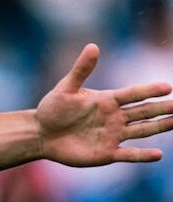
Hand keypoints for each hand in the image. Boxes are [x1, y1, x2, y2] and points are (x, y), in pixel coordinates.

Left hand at [36, 43, 172, 165]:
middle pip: (144, 111)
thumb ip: (81, 70)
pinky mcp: (106, 153)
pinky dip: (142, 155)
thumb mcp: (66, 88)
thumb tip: (93, 46)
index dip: (149, 90)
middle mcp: (115, 117)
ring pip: (143, 130)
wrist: (41, 133)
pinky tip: (158, 154)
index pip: (133, 94)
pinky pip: (128, 154)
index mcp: (107, 100)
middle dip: (164, 108)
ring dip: (161, 126)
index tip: (167, 87)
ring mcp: (113, 135)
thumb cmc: (52, 108)